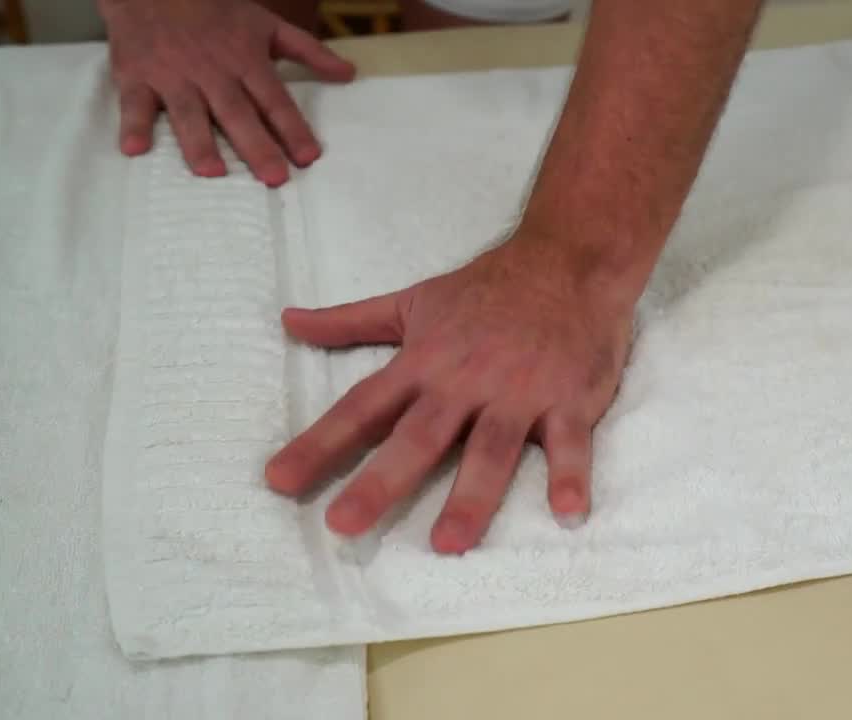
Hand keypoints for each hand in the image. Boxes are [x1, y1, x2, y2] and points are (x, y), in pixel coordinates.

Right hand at [99, 0, 355, 185]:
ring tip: (212, 173)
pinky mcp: (136, 76)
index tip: (309, 157)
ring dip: (198, 143)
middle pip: (237, 113)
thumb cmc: (216, 10)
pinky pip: (134, 103)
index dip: (292, 128)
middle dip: (256, 146)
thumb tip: (349, 74)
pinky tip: (134, 150)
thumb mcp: (267, 24)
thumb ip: (309, 51)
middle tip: (274, 178)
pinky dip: (133, 125)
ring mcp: (173, 75)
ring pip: (188, 113)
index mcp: (246, 60)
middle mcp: (212, 71)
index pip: (274, 100)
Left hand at [265, 235, 634, 553]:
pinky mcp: (570, 400)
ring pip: (492, 448)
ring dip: (471, 496)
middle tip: (343, 525)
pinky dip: (572, 475)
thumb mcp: (414, 301)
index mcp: (425, 361)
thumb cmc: (488, 288)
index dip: (320, 443)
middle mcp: (466, 381)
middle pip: (418, 436)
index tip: (280, 480)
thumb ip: (351, 321)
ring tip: (447, 543)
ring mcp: (521, 392)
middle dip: (381, 481)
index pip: (362, 407)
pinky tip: (568, 511)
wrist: (569, 260)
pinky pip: (571, 444)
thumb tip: (289, 321)